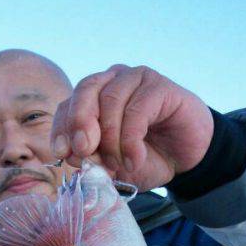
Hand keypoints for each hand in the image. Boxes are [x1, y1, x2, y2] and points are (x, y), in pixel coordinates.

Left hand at [51, 65, 213, 191]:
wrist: (184, 159)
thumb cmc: (145, 158)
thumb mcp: (111, 166)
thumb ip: (92, 160)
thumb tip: (74, 156)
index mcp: (93, 99)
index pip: (67, 106)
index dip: (61, 129)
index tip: (62, 154)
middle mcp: (112, 82)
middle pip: (85, 90)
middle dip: (79, 123)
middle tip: (84, 151)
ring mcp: (136, 79)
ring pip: (110, 101)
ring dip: (110, 139)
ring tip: (120, 165)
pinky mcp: (160, 86)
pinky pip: (136, 110)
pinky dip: (131, 141)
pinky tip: (135, 160)